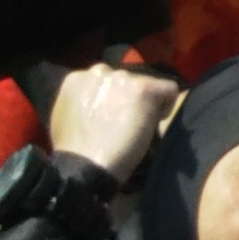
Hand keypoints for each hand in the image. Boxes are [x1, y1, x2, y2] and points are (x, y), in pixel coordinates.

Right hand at [46, 62, 180, 183]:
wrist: (86, 167)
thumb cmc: (76, 152)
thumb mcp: (70, 118)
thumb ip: (85, 103)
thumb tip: (100, 105)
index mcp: (77, 79)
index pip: (107, 80)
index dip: (115, 99)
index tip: (114, 117)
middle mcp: (99, 72)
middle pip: (127, 80)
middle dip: (129, 99)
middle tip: (127, 124)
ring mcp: (123, 78)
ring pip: (147, 84)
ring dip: (146, 103)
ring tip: (138, 128)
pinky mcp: (144, 88)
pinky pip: (169, 90)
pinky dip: (167, 106)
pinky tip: (153, 127)